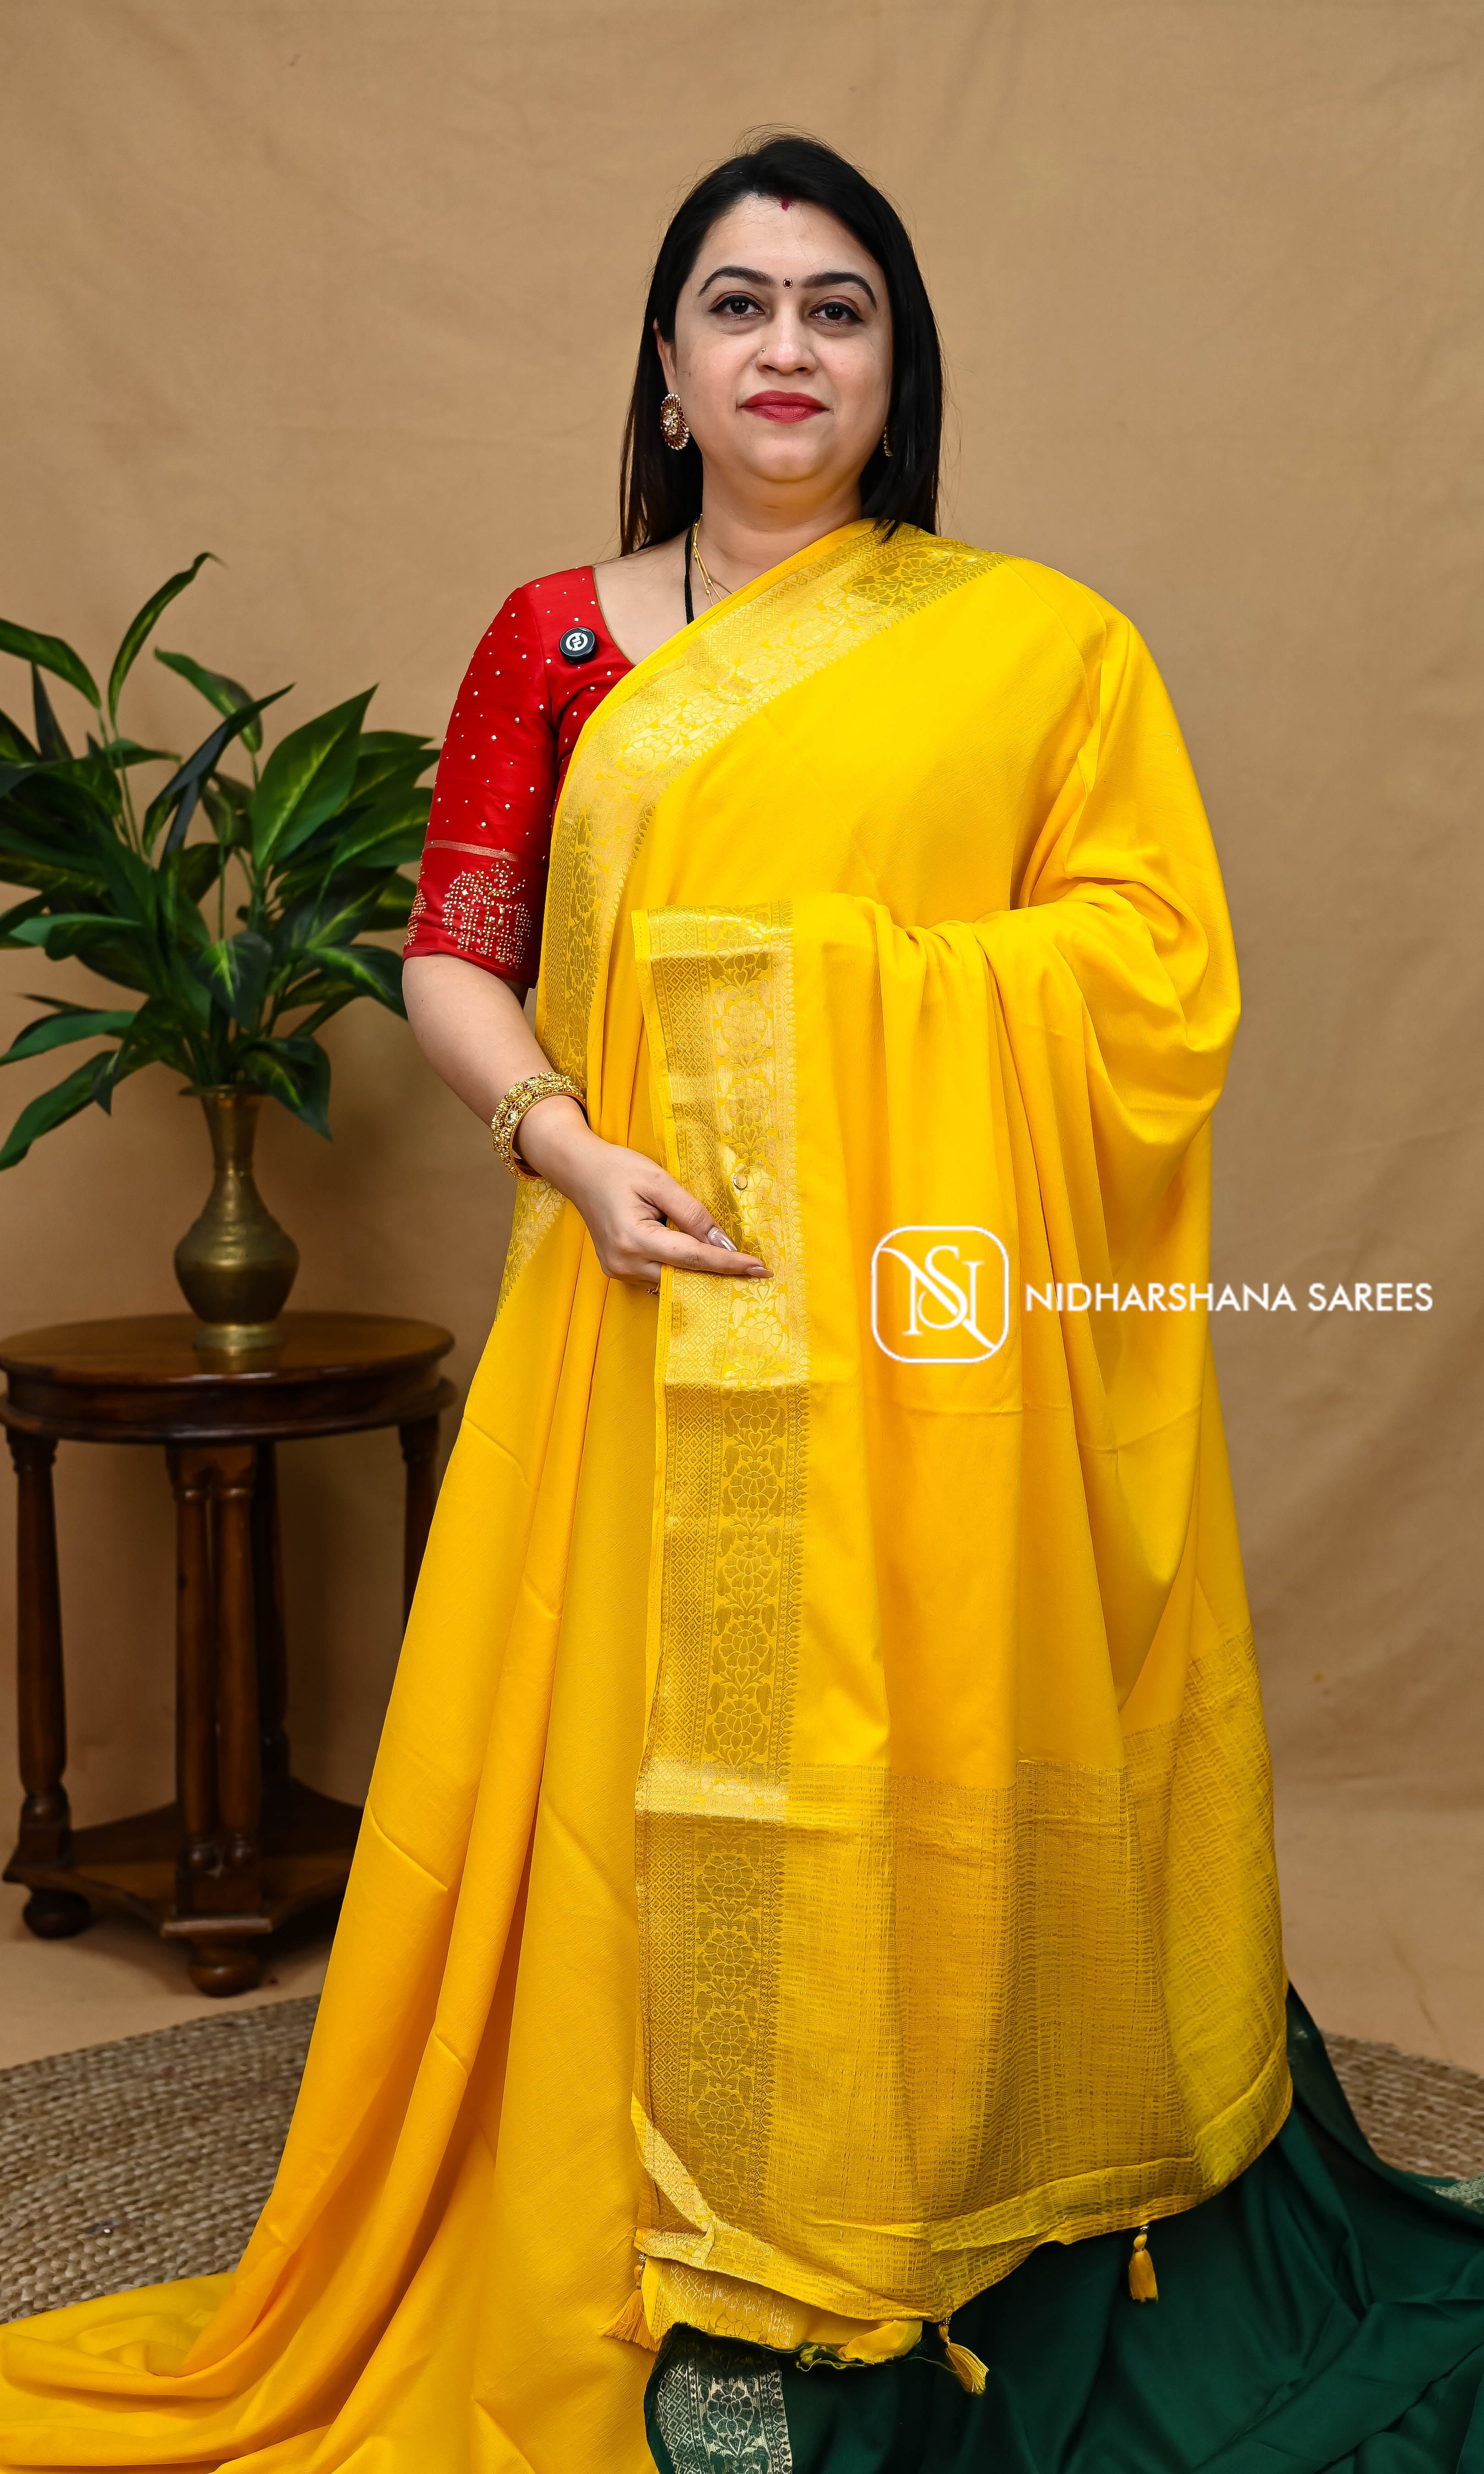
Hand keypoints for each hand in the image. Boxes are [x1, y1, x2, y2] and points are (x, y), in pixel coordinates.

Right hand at [515, 1095, 768, 1286]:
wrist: (579, 1169)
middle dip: (720, 1274)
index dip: (729, 1264)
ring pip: (671, 1281)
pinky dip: (680, 1271)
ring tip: (734, 1267)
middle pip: (684, 1275)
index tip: (760, 1268)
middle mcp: (623, 1263)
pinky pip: (657, 1277)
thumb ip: (693, 1214)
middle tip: (756, 1272)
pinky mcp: (617, 1270)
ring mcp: (617, 1270)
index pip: (693, 1257)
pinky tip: (700, 1262)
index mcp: (634, 1239)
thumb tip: (724, 1243)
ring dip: (700, 1273)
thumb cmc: (617, 1168)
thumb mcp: (660, 1181)